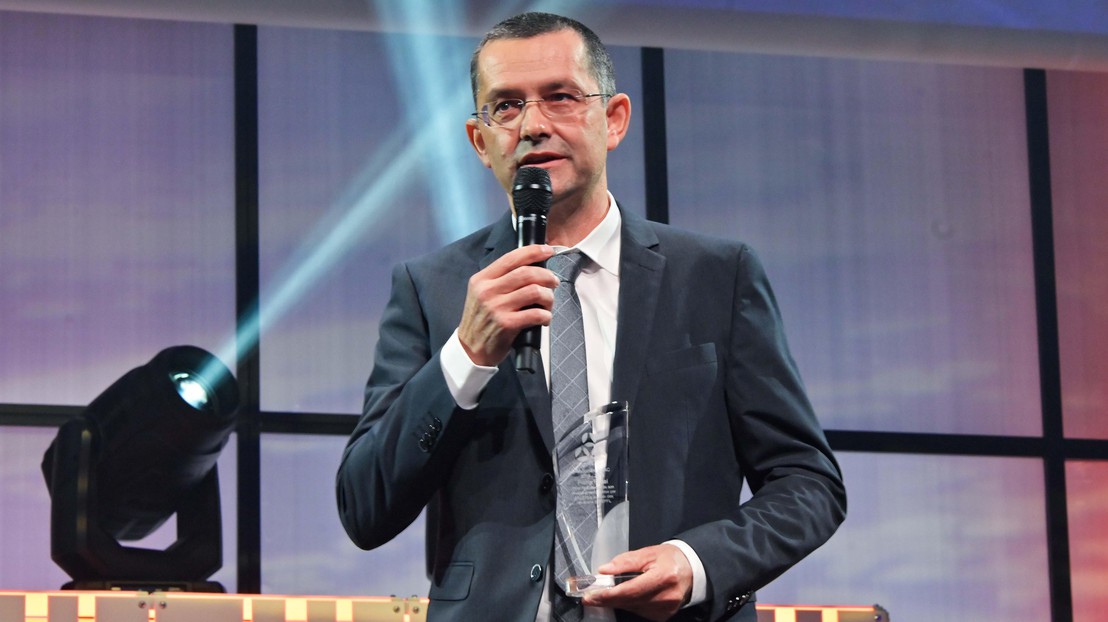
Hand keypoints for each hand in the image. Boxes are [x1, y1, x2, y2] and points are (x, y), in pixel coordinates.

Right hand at [457, 244, 557, 366]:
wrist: (471, 348)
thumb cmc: (482, 320)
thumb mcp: (482, 294)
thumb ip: (501, 279)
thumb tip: (531, 268)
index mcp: (482, 279)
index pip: (511, 258)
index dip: (533, 252)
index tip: (548, 251)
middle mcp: (487, 291)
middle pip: (526, 273)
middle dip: (547, 276)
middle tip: (554, 282)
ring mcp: (496, 307)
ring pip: (534, 291)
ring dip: (548, 297)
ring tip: (548, 303)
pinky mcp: (506, 324)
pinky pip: (536, 313)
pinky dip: (546, 315)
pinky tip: (544, 319)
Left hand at [582, 544, 693, 620]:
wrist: (690, 570)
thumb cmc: (668, 559)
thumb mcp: (647, 553)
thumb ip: (625, 562)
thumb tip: (604, 571)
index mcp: (663, 577)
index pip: (630, 590)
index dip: (608, 595)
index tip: (590, 596)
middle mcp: (666, 597)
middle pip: (629, 602)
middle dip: (607, 599)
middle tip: (590, 596)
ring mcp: (666, 610)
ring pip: (632, 609)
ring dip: (617, 602)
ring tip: (608, 593)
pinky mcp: (663, 616)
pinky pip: (639, 612)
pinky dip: (629, 604)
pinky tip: (627, 596)